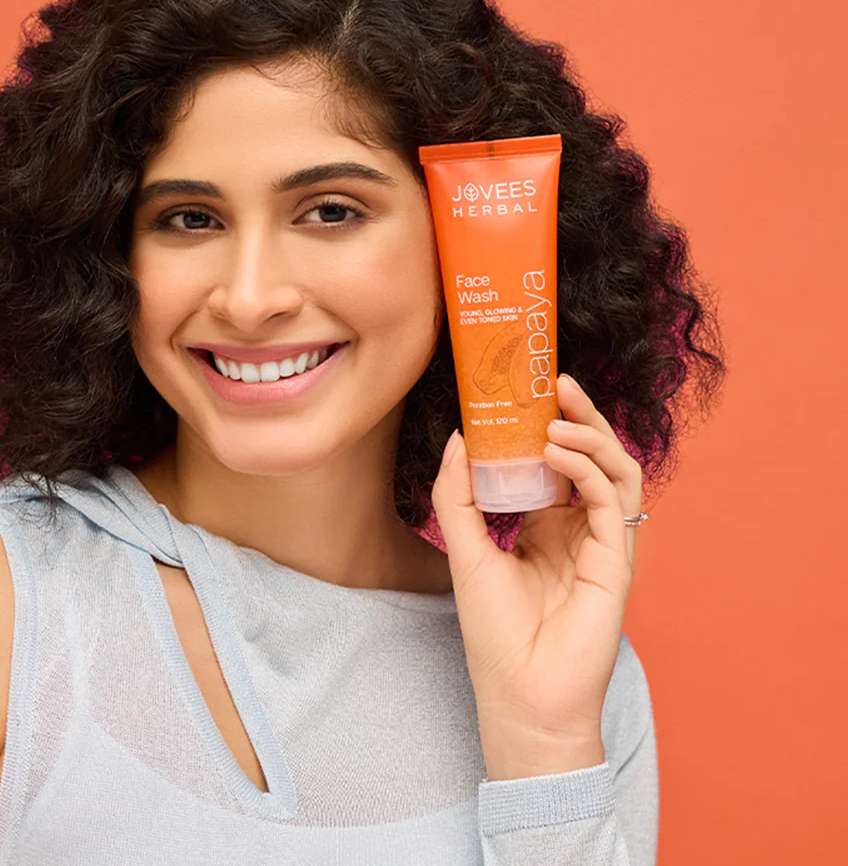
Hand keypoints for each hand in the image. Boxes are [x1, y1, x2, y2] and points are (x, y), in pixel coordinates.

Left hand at [431, 373, 643, 777]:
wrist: (519, 694)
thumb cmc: (494, 632)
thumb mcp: (464, 549)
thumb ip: (458, 494)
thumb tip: (459, 437)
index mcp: (547, 525)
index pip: (557, 461)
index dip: (547, 424)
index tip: (529, 389)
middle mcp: (579, 528)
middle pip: (592, 457)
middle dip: (580, 417)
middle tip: (560, 381)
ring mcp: (602, 543)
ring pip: (615, 472)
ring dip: (591, 437)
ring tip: (557, 416)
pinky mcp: (618, 561)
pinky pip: (614, 502)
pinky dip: (589, 470)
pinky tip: (558, 453)